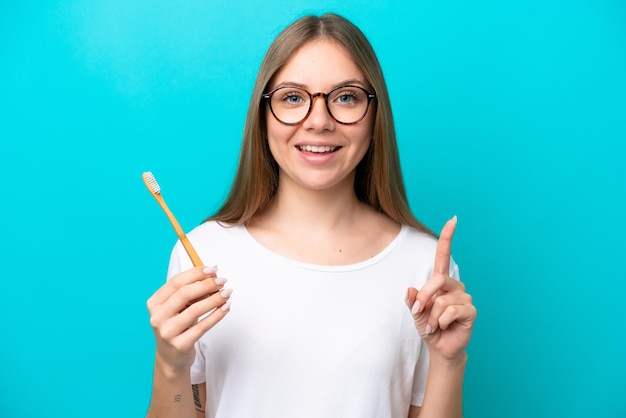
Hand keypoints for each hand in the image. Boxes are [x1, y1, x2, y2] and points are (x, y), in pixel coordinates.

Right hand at [147, 266, 231, 375]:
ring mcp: (167, 332)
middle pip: (184, 294)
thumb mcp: (178, 308)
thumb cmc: (177, 327)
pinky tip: (225, 308)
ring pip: (195, 310)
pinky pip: (202, 327)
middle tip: (222, 281)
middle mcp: (157, 317)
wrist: (171, 358)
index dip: (195, 274)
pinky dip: (216, 315)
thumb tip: (212, 276)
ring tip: (227, 293)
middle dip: (206, 284)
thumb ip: (190, 293)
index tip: (212, 269)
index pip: (175, 282)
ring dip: (214, 299)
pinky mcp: (180, 345)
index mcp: (155, 303)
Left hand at [405, 216, 475, 362]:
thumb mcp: (415, 312)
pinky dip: (441, 321)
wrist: (439, 346)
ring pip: (442, 301)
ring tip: (434, 325)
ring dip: (432, 316)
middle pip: (437, 281)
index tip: (453, 219)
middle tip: (419, 312)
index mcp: (441, 281)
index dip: (448, 237)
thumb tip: (411, 290)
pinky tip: (443, 327)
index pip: (444, 256)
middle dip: (424, 298)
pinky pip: (451, 311)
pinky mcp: (471, 311)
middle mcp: (455, 286)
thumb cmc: (428, 326)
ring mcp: (464, 298)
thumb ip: (412, 300)